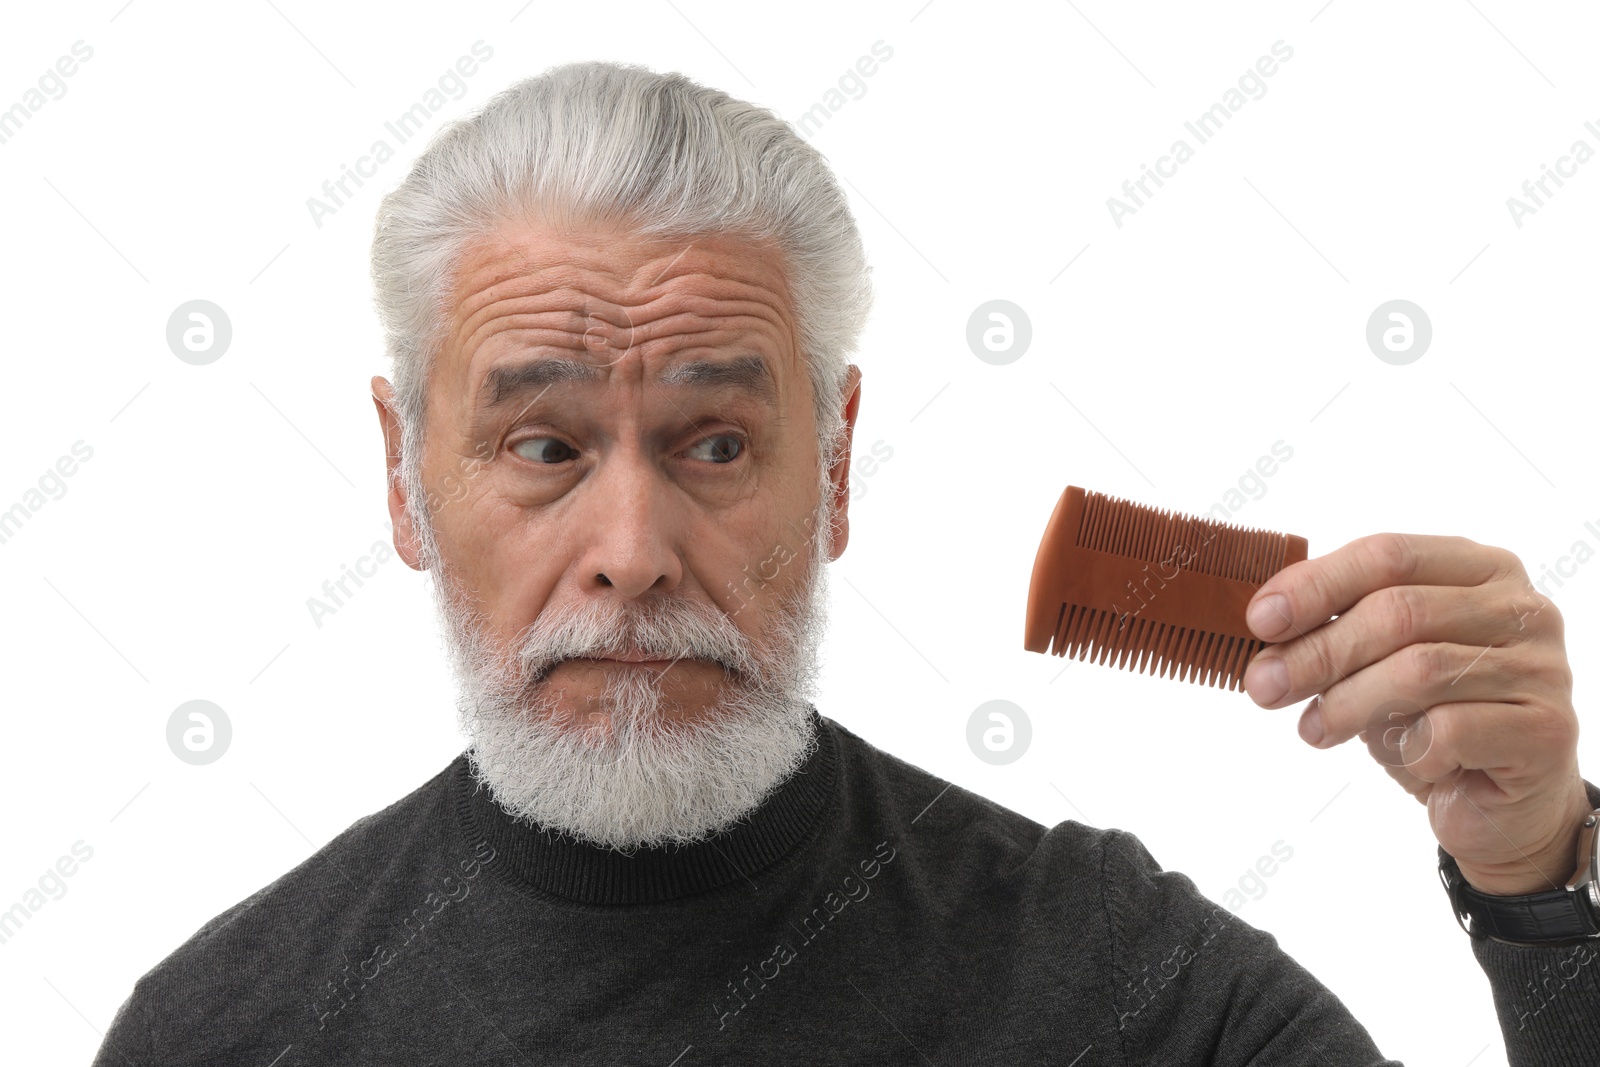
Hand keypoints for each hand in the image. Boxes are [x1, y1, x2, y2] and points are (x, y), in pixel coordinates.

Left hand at [1241, 533, 1589, 895]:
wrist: (1497, 804)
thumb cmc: (1430, 719)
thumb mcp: (1377, 662)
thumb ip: (1335, 629)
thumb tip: (1264, 623)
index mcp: (1479, 569)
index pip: (1388, 555)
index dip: (1316, 585)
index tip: (1260, 621)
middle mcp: (1521, 608)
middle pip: (1399, 611)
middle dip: (1318, 651)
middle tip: (1265, 686)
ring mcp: (1542, 668)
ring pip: (1419, 669)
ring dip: (1347, 702)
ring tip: (1313, 729)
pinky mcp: (1546, 730)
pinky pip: (1451, 729)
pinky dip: (1407, 746)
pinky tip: (1401, 756)